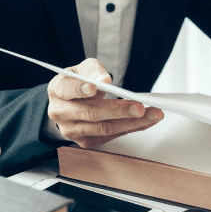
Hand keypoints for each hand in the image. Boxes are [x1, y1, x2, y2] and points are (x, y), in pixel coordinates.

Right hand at [47, 58, 162, 148]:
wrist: (68, 103)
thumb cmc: (77, 83)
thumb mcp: (83, 69)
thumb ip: (93, 70)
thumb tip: (105, 79)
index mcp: (57, 90)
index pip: (67, 89)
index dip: (81, 88)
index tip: (95, 87)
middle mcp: (61, 113)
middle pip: (91, 113)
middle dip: (118, 110)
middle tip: (139, 106)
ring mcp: (72, 130)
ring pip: (104, 128)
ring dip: (132, 122)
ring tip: (153, 114)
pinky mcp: (86, 141)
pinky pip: (112, 136)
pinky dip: (133, 128)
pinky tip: (148, 120)